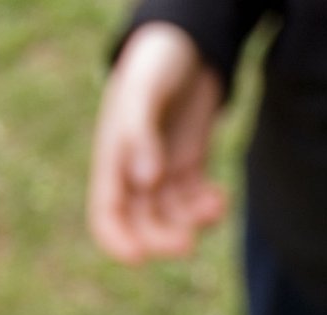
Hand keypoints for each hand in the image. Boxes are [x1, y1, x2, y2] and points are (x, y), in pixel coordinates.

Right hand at [88, 23, 226, 263]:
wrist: (189, 42)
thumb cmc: (158, 61)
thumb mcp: (145, 90)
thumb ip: (140, 133)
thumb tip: (144, 181)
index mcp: (112, 155)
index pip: (106, 211)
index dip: (116, 239)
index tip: (137, 259)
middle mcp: (135, 169)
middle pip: (142, 223)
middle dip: (163, 239)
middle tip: (189, 244)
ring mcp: (163, 169)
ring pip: (173, 216)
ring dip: (193, 221)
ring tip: (217, 203)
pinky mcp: (188, 166)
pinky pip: (194, 201)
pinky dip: (207, 207)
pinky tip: (220, 197)